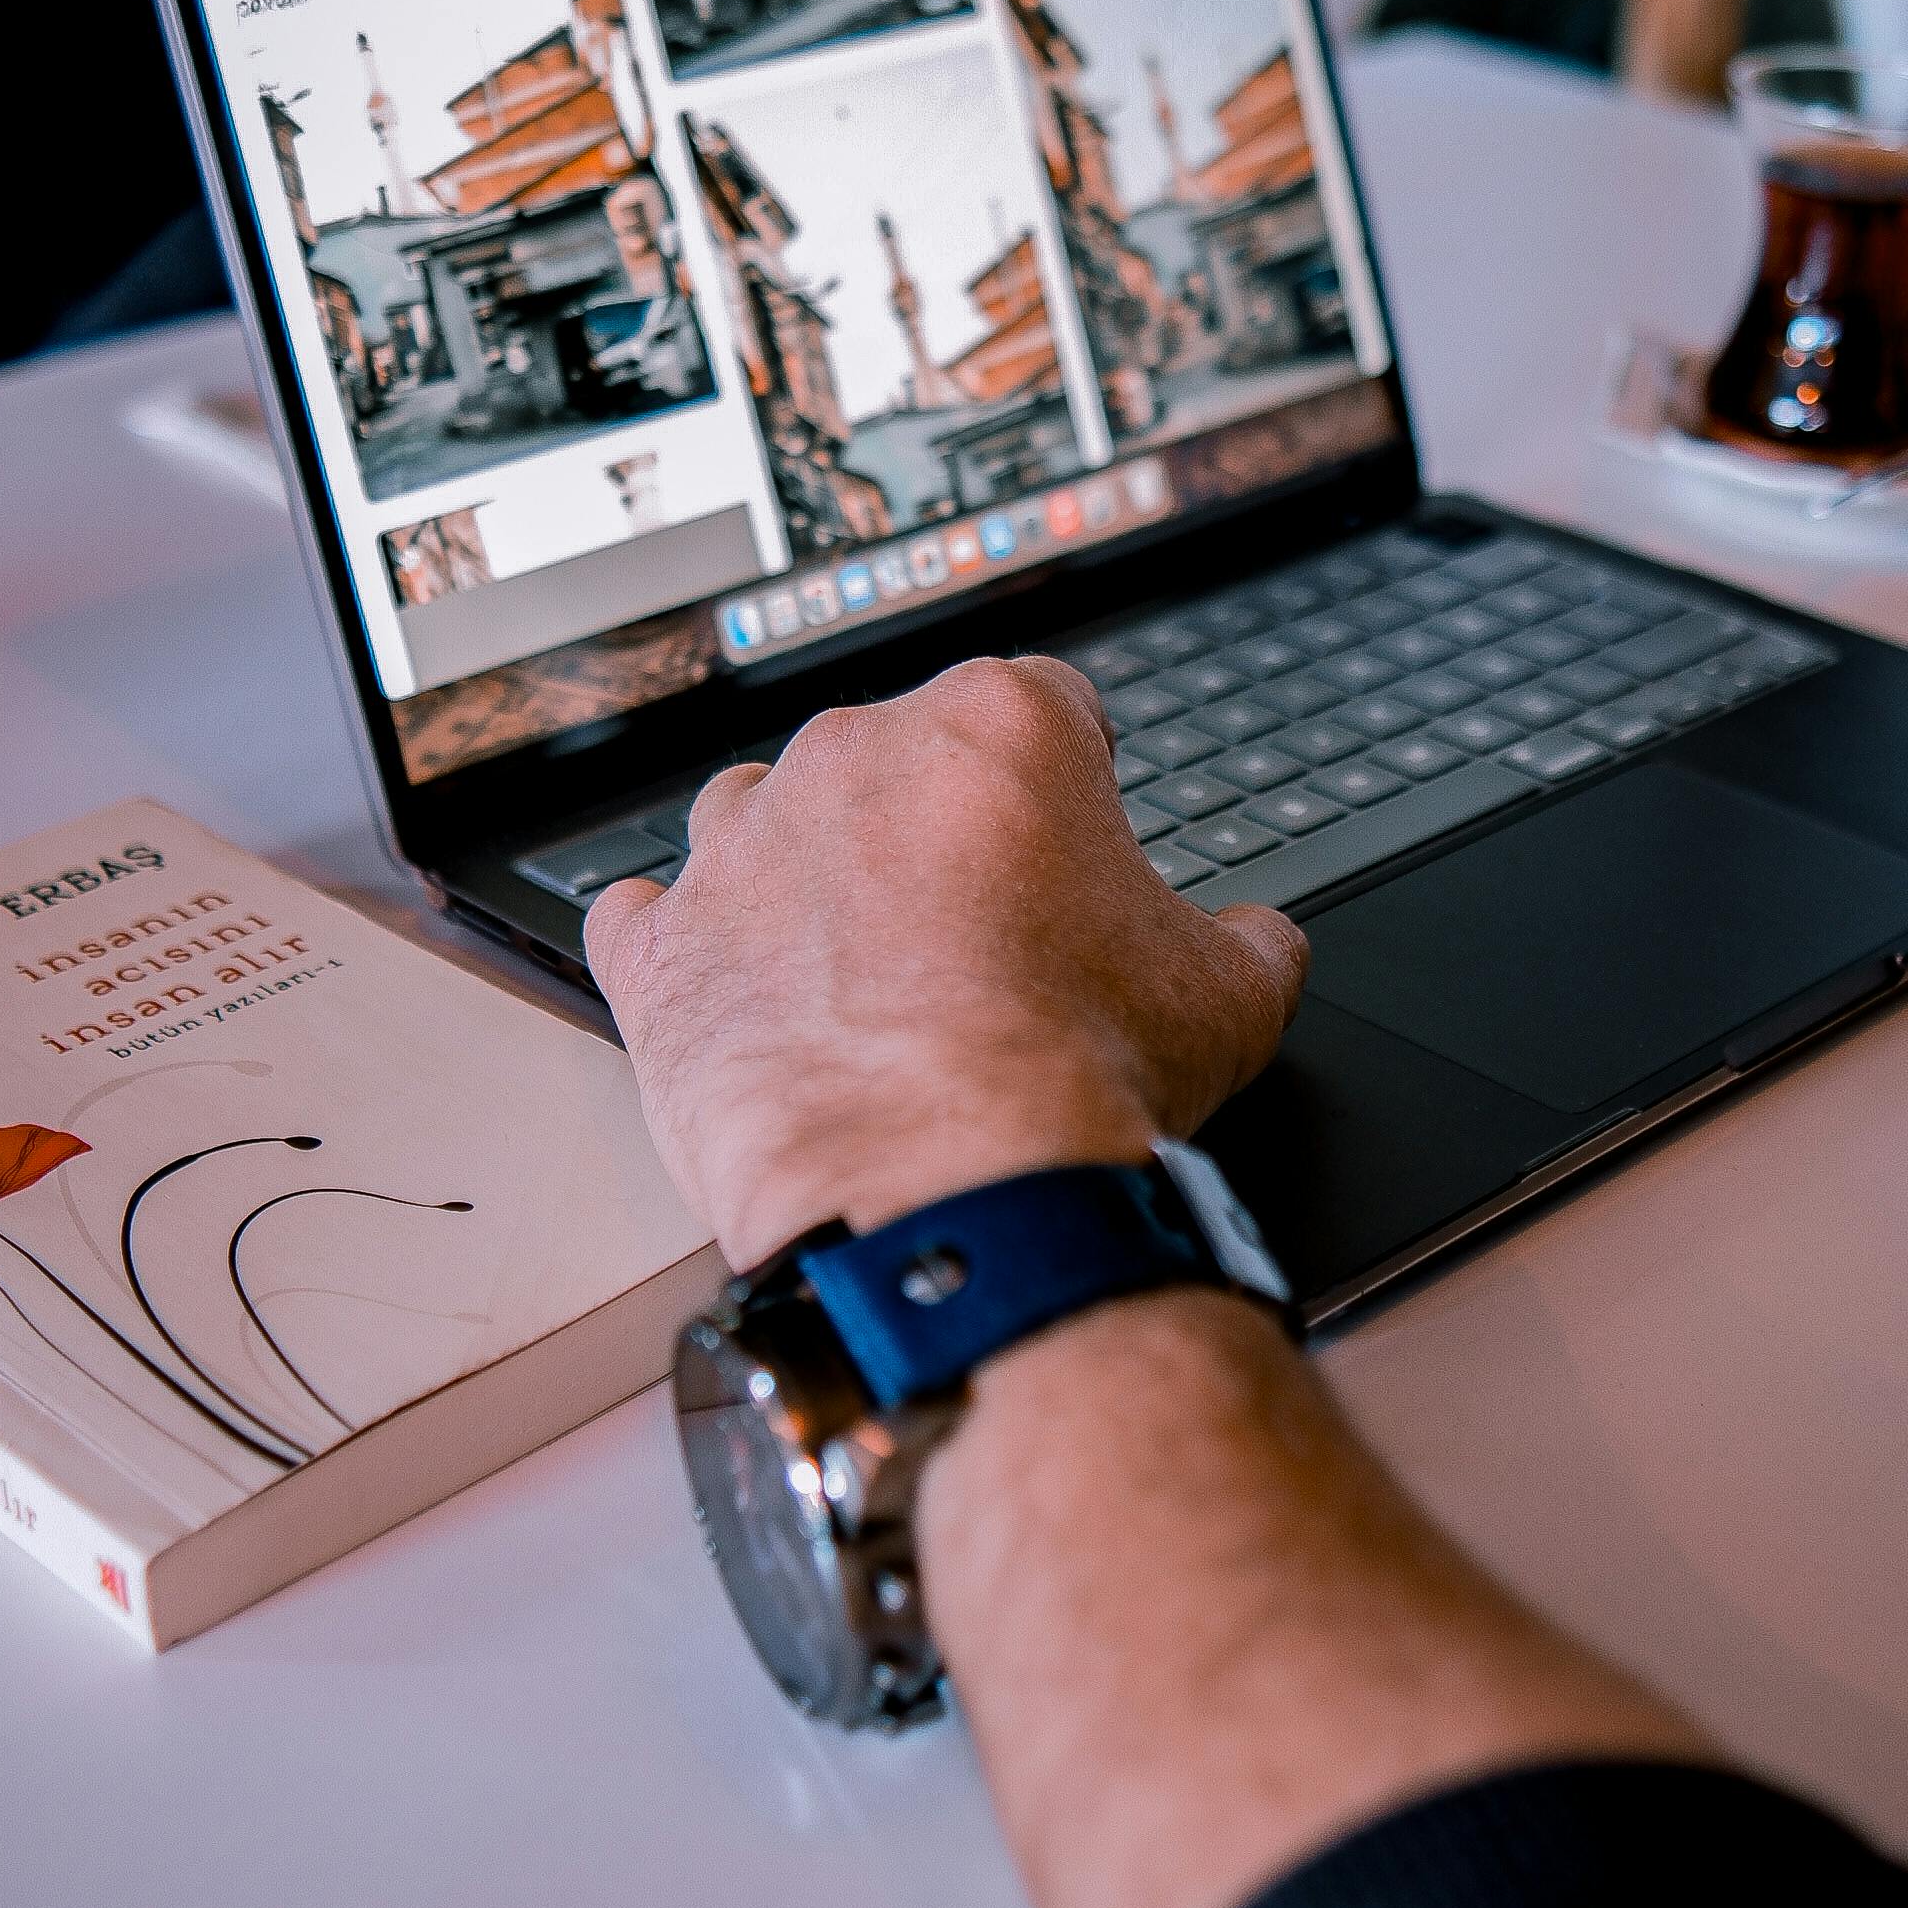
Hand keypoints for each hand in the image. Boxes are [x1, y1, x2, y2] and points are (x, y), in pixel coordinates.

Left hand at [582, 655, 1308, 1267]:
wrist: (949, 1199)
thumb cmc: (1079, 1079)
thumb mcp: (1231, 996)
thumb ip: (1245, 939)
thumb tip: (1257, 941)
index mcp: (997, 728)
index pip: (1042, 708)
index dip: (1069, 782)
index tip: (1068, 843)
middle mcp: (853, 756)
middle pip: (894, 759)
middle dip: (931, 834)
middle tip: (977, 939)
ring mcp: (740, 848)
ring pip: (765, 820)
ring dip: (806, 879)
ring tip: (860, 978)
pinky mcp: (662, 949)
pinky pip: (650, 916)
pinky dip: (688, 950)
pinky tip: (740, 996)